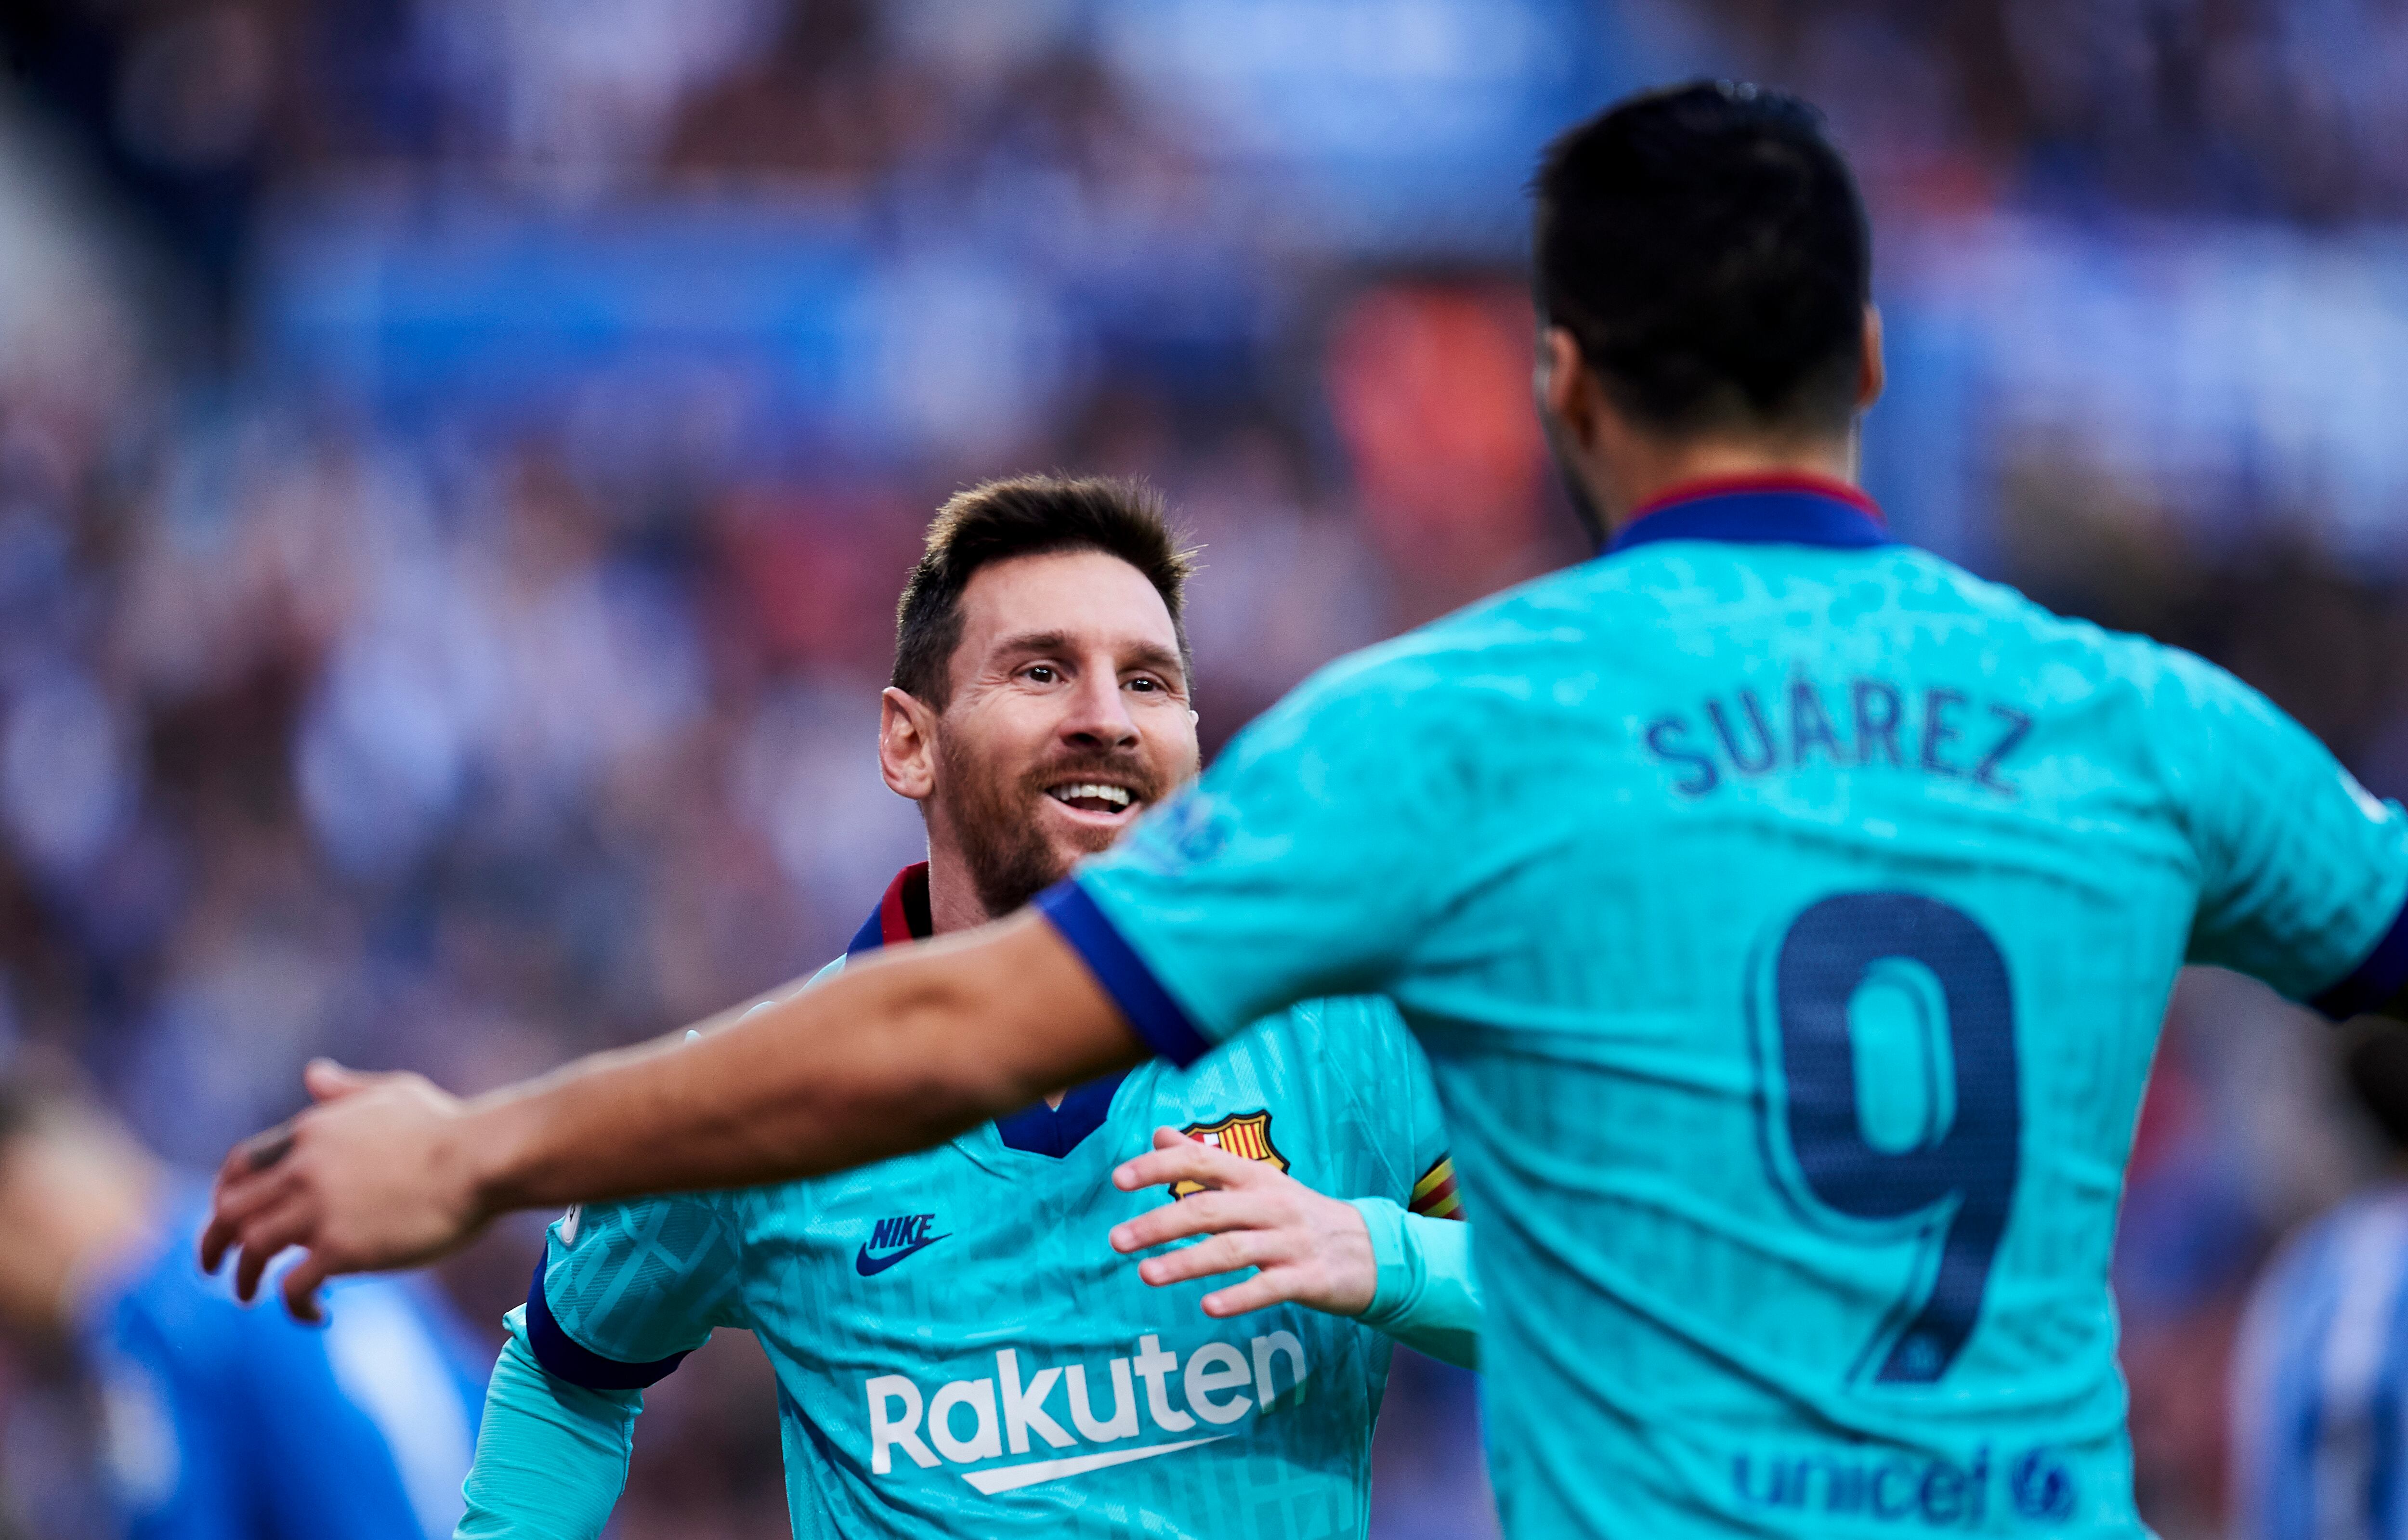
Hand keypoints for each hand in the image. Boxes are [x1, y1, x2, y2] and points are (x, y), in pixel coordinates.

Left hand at [199, 1060, 491, 1321]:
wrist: (482, 1158)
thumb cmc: (448, 1125)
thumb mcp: (392, 1093)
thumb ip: (346, 1090)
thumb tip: (313, 1074)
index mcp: (311, 1132)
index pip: (241, 1165)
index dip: (225, 1194)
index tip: (228, 1217)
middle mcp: (303, 1170)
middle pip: (230, 1211)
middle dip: (213, 1243)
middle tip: (214, 1268)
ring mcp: (319, 1210)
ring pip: (252, 1250)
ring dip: (243, 1278)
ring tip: (248, 1296)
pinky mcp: (341, 1249)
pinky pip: (294, 1287)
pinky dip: (293, 1305)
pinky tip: (316, 1313)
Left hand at [1107, 1127, 1376, 1318]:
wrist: (1367, 1249)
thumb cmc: (1296, 1213)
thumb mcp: (1256, 1180)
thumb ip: (1205, 1160)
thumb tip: (1158, 1134)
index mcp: (1254, 1176)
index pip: (1200, 1162)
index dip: (1159, 1167)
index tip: (1118, 1179)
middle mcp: (1270, 1204)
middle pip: (1207, 1209)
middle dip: (1158, 1224)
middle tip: (1117, 1240)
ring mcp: (1289, 1241)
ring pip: (1232, 1249)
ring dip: (1186, 1262)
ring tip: (1146, 1274)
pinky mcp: (1307, 1278)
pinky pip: (1269, 1287)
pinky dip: (1239, 1297)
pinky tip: (1208, 1307)